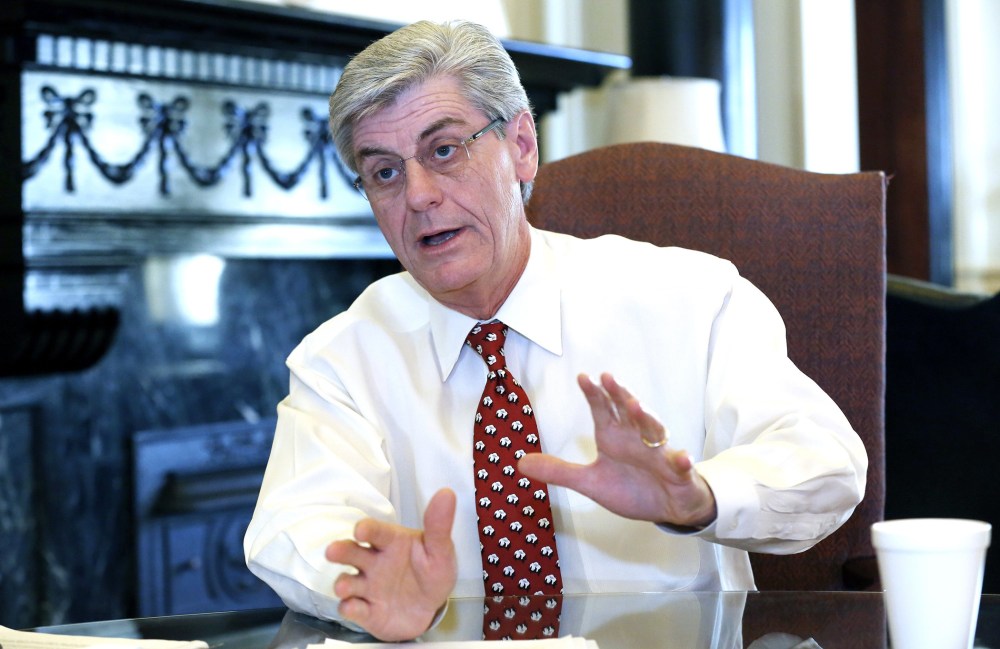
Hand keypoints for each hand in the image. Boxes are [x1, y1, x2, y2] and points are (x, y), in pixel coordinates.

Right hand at [325, 488, 457, 640]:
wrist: (431, 608)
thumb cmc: (431, 572)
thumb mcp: (441, 551)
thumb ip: (439, 526)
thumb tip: (446, 493)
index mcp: (391, 543)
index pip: (376, 531)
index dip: (367, 529)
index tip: (360, 530)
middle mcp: (374, 562)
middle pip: (352, 552)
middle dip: (341, 551)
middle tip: (333, 551)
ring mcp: (367, 587)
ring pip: (347, 582)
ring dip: (343, 584)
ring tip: (344, 587)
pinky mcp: (365, 610)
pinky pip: (353, 609)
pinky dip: (350, 608)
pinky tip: (353, 607)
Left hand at [518, 372, 716, 527]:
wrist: (668, 506)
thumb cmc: (632, 487)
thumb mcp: (590, 482)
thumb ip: (558, 471)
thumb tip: (521, 462)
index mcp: (614, 438)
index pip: (602, 411)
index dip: (594, 395)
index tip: (582, 377)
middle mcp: (637, 439)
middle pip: (628, 412)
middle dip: (619, 395)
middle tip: (607, 378)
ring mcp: (659, 455)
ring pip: (654, 432)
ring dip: (646, 419)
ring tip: (636, 406)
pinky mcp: (679, 473)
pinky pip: (681, 466)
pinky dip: (682, 461)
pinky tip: (682, 457)